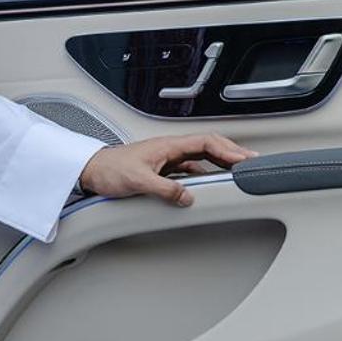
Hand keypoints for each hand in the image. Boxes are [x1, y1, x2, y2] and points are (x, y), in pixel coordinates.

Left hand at [78, 133, 256, 206]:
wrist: (90, 170)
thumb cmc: (109, 169)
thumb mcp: (137, 181)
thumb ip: (165, 189)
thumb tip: (187, 197)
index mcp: (168, 145)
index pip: (207, 143)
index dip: (229, 150)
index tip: (245, 160)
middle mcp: (170, 149)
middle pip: (209, 147)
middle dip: (232, 153)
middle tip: (252, 163)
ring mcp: (167, 159)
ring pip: (201, 158)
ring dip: (220, 163)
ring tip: (237, 172)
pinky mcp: (162, 169)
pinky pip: (190, 169)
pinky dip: (205, 174)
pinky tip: (210, 183)